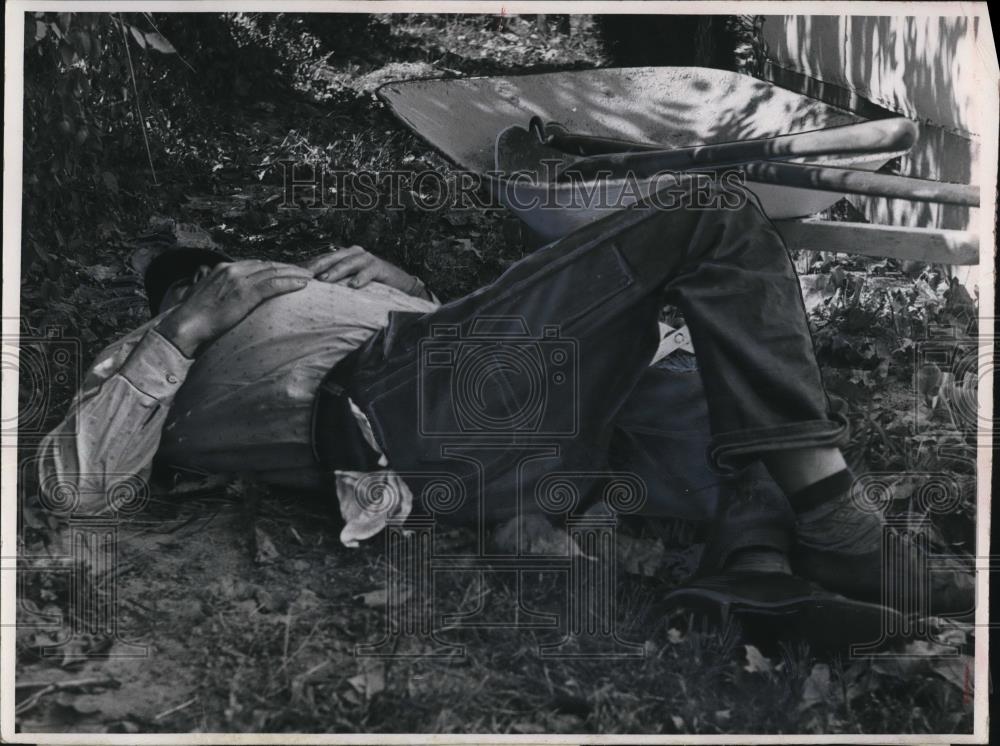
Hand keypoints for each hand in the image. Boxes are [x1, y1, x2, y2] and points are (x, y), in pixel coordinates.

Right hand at [157, 260, 311, 355]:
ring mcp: (239, 279)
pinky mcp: (245, 292)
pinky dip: (290, 282)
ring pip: (274, 272)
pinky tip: (304, 284)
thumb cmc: (196, 320)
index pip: (257, 265)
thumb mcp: (211, 298)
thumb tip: (235, 300)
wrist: (185, 327)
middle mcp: (232, 269)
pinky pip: (274, 284)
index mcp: (224, 269)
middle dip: (289, 268)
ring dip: (295, 273)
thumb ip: (225, 293)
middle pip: (268, 265)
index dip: (275, 268)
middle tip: (307, 271)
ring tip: (311, 276)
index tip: (290, 272)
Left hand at [300, 245, 427, 297]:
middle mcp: (354, 253)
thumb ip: (333, 282)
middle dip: (318, 266)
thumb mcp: (349, 281)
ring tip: (325, 280)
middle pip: (332, 258)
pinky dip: (361, 278)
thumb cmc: (370, 285)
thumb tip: (309, 291)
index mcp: (344, 255)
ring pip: (348, 263)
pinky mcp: (380, 267)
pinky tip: (354, 285)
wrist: (399, 285)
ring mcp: (367, 259)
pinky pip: (369, 271)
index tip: (294, 275)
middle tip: (305, 275)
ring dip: (336, 271)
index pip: (323, 259)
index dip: (309, 266)